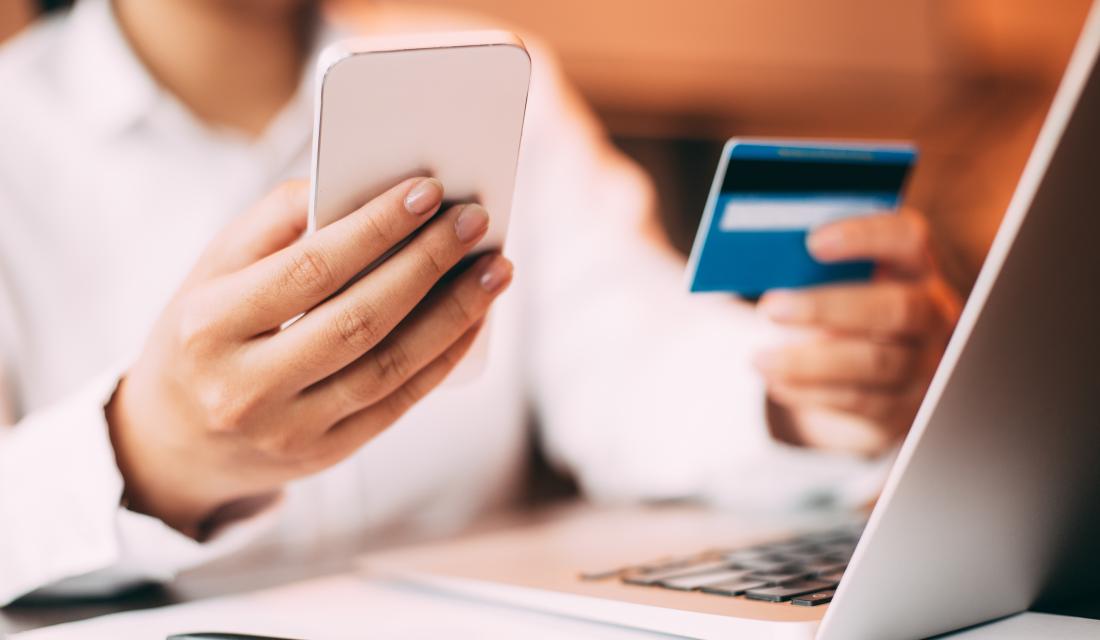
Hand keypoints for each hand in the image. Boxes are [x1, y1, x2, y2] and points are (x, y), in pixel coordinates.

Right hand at [106, 177, 512, 536]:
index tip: (429, 189)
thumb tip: (359, 186)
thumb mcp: (210, 272)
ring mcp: (288, 430)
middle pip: (359, 320)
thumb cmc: (202, 334)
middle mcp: (246, 387)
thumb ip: (274, 222)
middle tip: (476, 221)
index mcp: (209, 325)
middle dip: (427, 264)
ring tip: (496, 268)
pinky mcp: (325, 455)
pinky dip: (444, 356)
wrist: (173, 443)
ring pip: (390, 366)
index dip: (375, 229)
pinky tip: (475, 318)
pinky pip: (399, 402)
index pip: (309, 270)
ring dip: (455, 313)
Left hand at [754, 210, 961, 456]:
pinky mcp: (905, 407)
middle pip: (896, 307)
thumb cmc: (844, 311)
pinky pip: (860, 401)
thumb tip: (764, 265)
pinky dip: (811, 392)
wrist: (875, 378)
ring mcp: (925, 364)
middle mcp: (933, 314)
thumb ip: (814, 271)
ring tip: (759, 358)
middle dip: (826, 308)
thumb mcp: (838, 285)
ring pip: (874, 362)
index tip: (812, 242)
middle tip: (770, 308)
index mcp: (915, 268)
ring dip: (808, 362)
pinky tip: (777, 382)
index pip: (907, 238)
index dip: (865, 236)